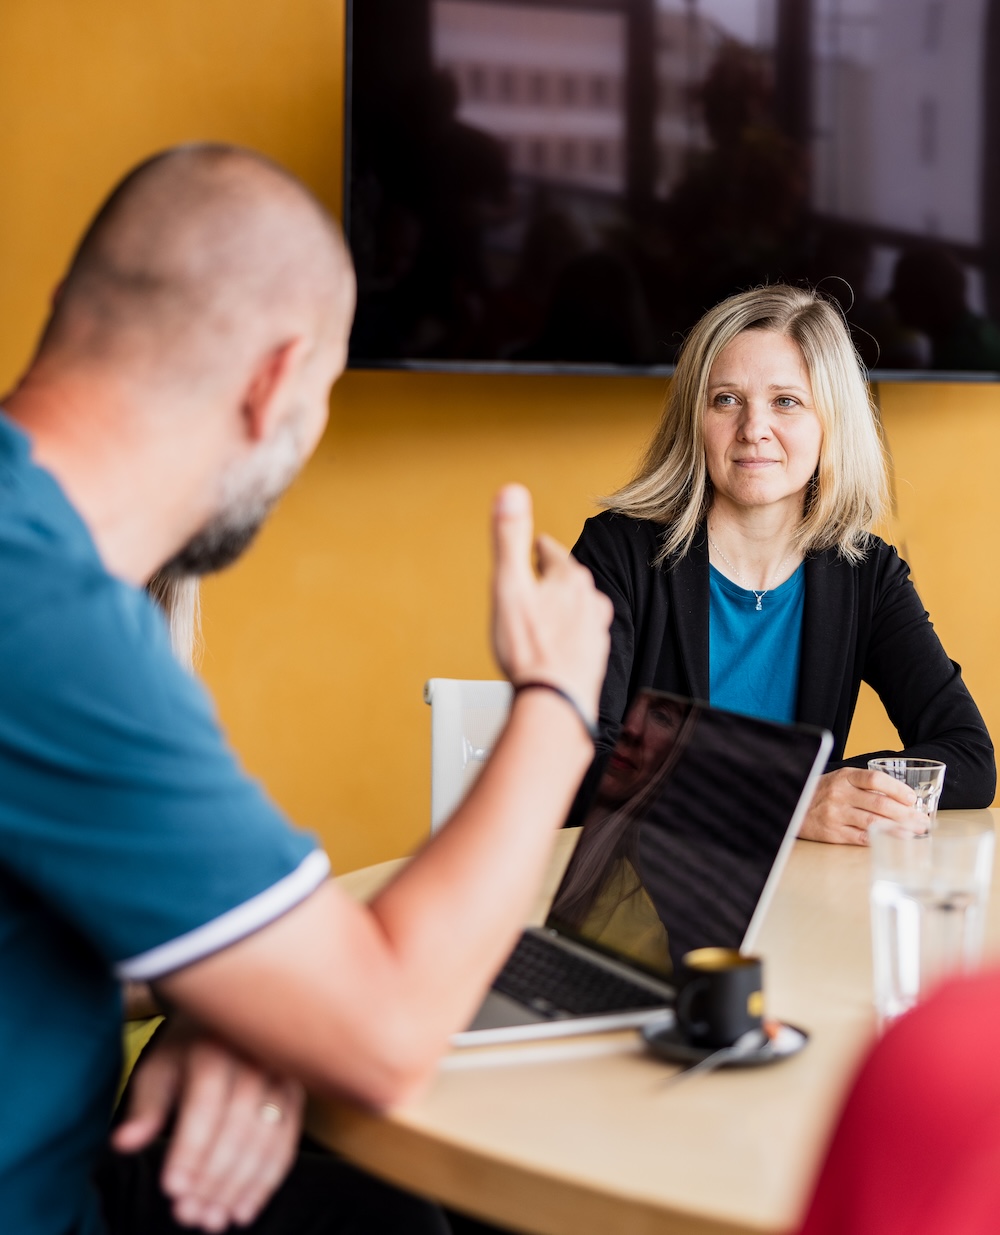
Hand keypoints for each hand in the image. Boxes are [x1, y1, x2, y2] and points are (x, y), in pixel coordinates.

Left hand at [112, 1019, 303, 1230]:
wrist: (232, 1015)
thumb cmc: (188, 1048)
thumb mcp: (159, 1066)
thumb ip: (146, 1106)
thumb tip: (124, 1143)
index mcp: (215, 1046)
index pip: (205, 1105)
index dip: (190, 1150)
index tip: (172, 1189)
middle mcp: (255, 1058)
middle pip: (238, 1127)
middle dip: (213, 1178)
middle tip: (189, 1215)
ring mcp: (282, 1075)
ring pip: (266, 1140)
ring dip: (239, 1187)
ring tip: (213, 1220)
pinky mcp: (297, 1094)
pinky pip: (286, 1143)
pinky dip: (266, 1182)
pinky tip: (244, 1210)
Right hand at [491, 484, 611, 720]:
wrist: (554, 704)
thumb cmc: (529, 649)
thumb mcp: (509, 585)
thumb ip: (509, 537)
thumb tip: (511, 491)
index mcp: (569, 578)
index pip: (551, 551)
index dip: (534, 551)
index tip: (530, 549)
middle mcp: (591, 600)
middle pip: (566, 580)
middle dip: (548, 581)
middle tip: (532, 584)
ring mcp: (596, 630)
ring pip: (576, 609)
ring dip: (559, 610)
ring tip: (542, 617)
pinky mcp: (597, 657)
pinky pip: (579, 637)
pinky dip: (565, 638)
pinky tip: (554, 649)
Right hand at [800, 767, 924, 845]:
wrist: (792, 806)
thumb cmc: (822, 793)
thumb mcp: (839, 780)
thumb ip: (863, 785)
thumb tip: (899, 797)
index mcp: (844, 777)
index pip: (875, 779)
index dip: (897, 789)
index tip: (912, 798)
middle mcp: (840, 794)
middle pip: (879, 802)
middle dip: (905, 813)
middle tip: (922, 820)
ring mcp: (836, 814)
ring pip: (874, 821)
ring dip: (899, 827)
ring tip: (916, 831)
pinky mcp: (833, 833)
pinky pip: (862, 836)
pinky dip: (882, 838)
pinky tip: (896, 839)